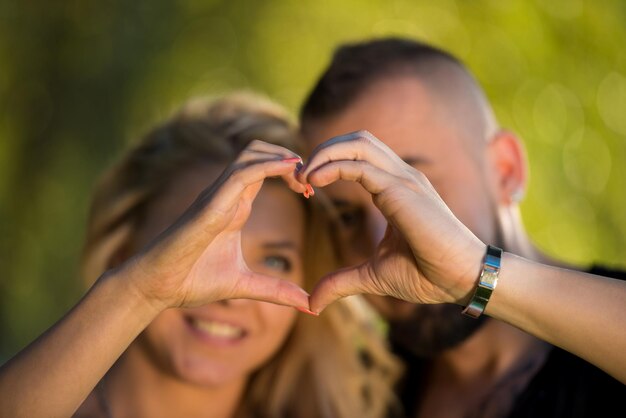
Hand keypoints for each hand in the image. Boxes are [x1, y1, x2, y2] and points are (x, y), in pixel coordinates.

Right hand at [117, 140, 309, 310]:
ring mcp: (217, 195)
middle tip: (310, 181)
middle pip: (259, 152)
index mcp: (235, 206)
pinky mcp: (211, 203)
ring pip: (251, 154)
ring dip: (281, 156)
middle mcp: (226, 194)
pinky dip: (268, 166)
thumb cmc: (192, 280)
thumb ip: (277, 292)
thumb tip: (310, 306)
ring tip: (304, 175)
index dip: (290, 173)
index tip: (310, 192)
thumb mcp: (245, 285)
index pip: (264, 171)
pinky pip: (242, 173)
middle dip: (289, 157)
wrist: (158, 287)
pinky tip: (291, 170)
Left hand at [299, 131, 485, 312]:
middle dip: (323, 150)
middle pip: (358, 139)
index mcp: (396, 188)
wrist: (462, 280)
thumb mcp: (373, 277)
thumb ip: (341, 282)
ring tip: (303, 175)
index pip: (359, 156)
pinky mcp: (402, 191)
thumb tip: (312, 301)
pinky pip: (361, 167)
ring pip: (359, 143)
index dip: (328, 163)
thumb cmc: (427, 274)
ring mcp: (404, 179)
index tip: (305, 185)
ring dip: (325, 153)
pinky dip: (333, 167)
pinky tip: (314, 182)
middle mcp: (401, 176)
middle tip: (298, 175)